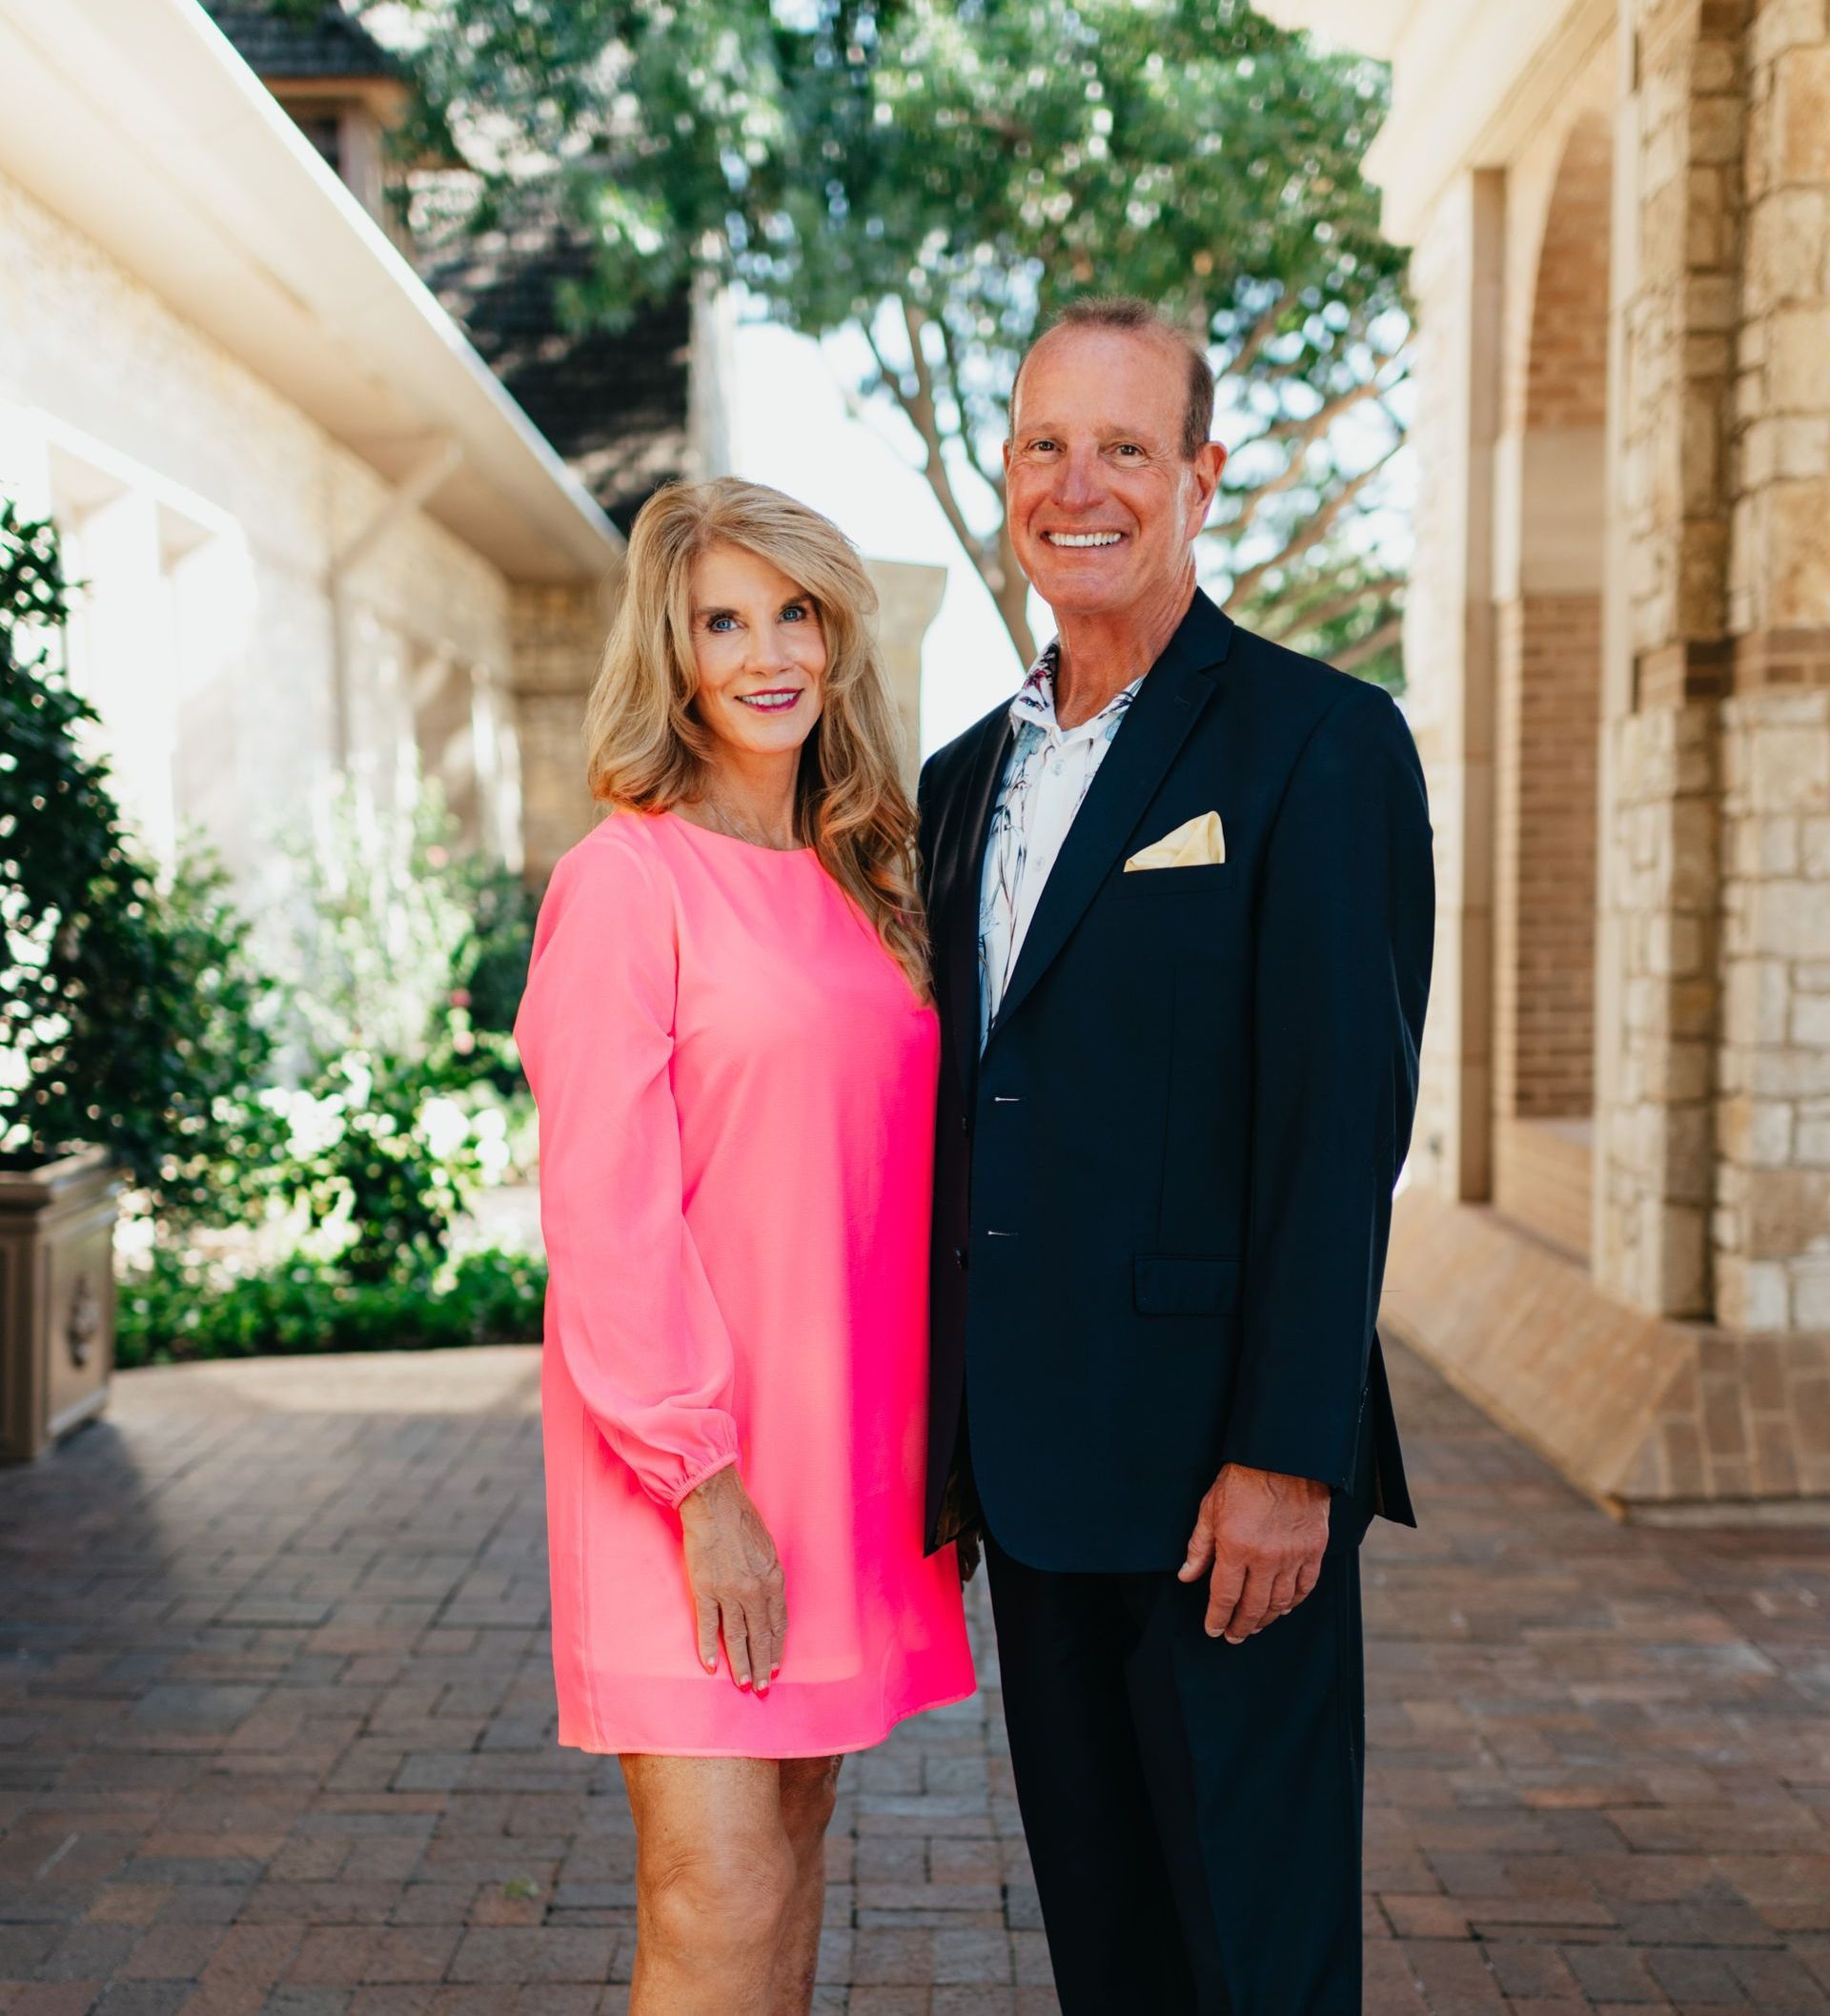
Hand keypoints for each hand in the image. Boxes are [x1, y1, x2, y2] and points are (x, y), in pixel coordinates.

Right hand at [679, 1466, 786, 1691]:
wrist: (713, 1503)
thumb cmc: (741, 1519)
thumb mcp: (767, 1548)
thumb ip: (767, 1577)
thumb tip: (766, 1601)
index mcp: (773, 1578)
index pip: (778, 1623)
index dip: (776, 1648)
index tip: (776, 1668)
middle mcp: (754, 1590)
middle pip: (760, 1635)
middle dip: (762, 1664)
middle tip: (762, 1688)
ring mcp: (729, 1592)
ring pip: (737, 1636)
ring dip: (740, 1663)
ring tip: (744, 1684)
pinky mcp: (705, 1590)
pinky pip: (708, 1626)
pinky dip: (709, 1647)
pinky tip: (711, 1665)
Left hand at [1177, 1463, 1330, 1643]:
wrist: (1283, 1458)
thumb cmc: (1242, 1481)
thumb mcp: (1210, 1509)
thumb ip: (1199, 1547)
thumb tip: (1187, 1576)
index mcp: (1235, 1548)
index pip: (1224, 1597)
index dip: (1217, 1618)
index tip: (1213, 1630)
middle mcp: (1265, 1558)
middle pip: (1253, 1607)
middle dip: (1241, 1626)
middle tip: (1234, 1635)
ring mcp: (1293, 1556)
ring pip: (1280, 1602)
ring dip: (1266, 1619)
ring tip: (1256, 1625)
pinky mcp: (1314, 1550)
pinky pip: (1305, 1587)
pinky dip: (1294, 1602)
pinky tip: (1285, 1608)